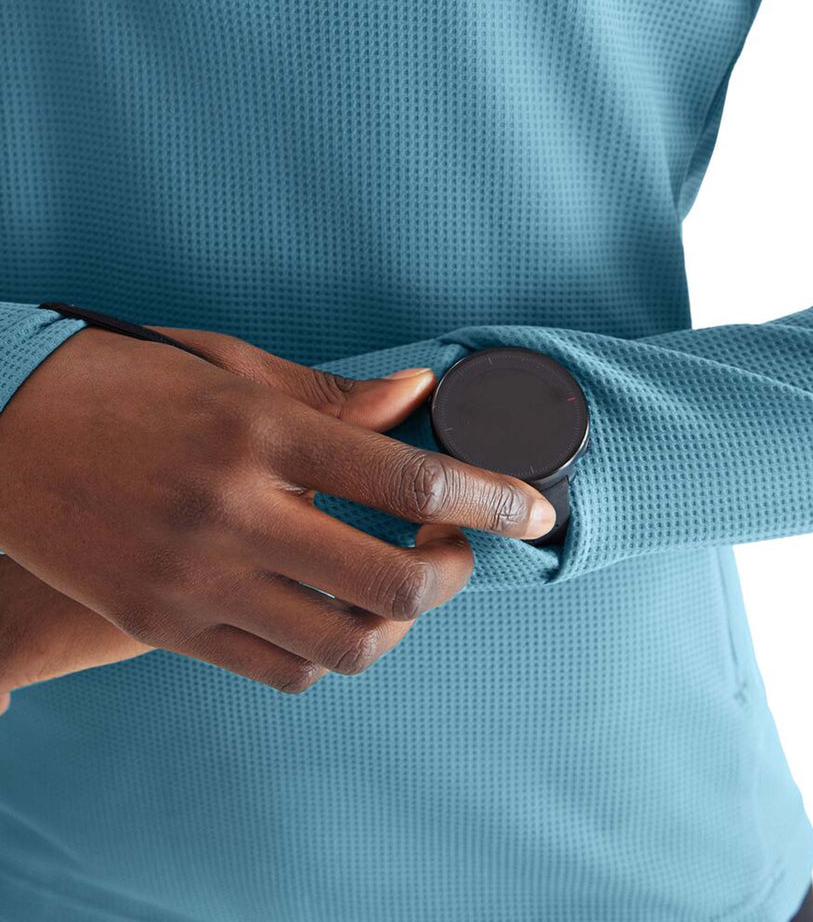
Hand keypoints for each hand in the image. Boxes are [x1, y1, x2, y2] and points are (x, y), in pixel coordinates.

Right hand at [0, 326, 555, 691]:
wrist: (2, 432)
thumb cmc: (122, 384)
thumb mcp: (232, 367)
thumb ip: (336, 396)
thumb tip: (418, 397)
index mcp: (259, 433)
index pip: (409, 481)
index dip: (492, 500)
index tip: (533, 512)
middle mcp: (234, 513)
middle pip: (393, 584)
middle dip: (455, 574)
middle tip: (457, 549)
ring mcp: (197, 582)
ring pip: (345, 647)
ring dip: (399, 623)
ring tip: (397, 584)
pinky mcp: (165, 628)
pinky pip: (283, 671)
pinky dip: (331, 652)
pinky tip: (331, 610)